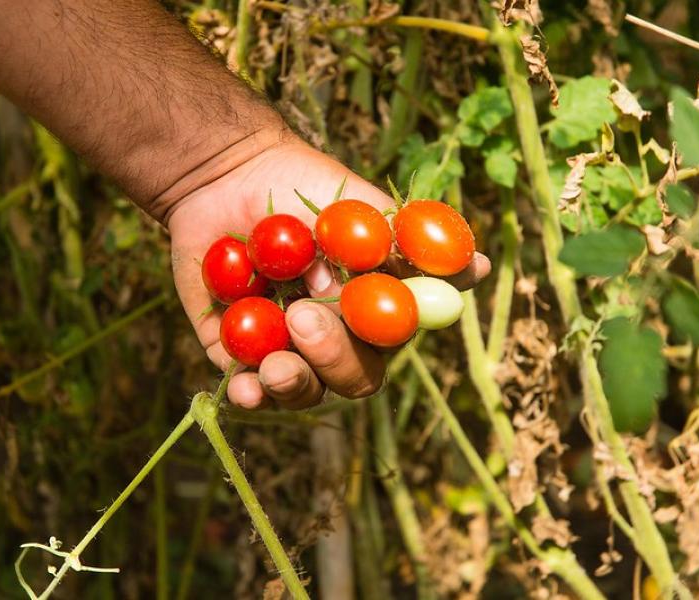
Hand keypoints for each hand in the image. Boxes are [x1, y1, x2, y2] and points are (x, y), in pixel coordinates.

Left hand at [167, 138, 490, 409]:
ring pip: (305, 391)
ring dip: (295, 384)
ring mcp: (287, 350)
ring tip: (273, 364)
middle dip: (334, 354)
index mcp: (373, 307)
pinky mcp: (237, 355)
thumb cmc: (300, 184)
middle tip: (302, 316)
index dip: (390, 335)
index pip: (392, 339)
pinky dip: (248, 395)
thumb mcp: (358, 207)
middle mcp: (336, 336)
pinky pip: (248, 391)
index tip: (379, 311)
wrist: (223, 174)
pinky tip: (243, 389)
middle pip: (354, 377)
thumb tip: (475, 268)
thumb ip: (408, 241)